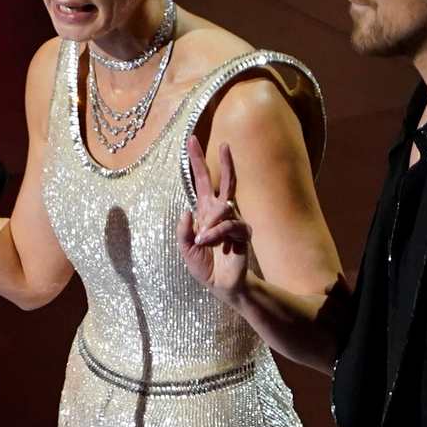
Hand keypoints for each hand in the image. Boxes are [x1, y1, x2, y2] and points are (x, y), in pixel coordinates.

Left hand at [177, 135, 251, 292]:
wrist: (222, 286)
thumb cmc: (205, 266)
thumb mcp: (185, 249)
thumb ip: (183, 232)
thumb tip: (187, 211)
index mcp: (206, 212)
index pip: (203, 182)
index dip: (197, 161)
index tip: (191, 140)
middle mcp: (222, 213)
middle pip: (225, 182)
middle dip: (224, 163)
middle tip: (225, 144)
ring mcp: (234, 221)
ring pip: (223, 209)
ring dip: (209, 225)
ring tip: (202, 241)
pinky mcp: (243, 233)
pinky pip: (229, 226)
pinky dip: (216, 234)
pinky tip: (208, 242)